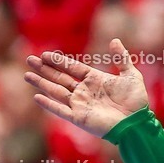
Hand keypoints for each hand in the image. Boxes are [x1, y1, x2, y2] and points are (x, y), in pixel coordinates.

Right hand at [24, 38, 148, 137]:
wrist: (136, 122)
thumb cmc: (135, 100)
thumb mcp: (130, 75)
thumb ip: (121, 58)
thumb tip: (115, 40)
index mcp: (94, 79)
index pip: (71, 68)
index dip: (58, 61)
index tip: (44, 54)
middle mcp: (84, 91)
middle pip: (59, 78)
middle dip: (44, 69)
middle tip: (29, 60)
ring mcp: (80, 104)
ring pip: (56, 91)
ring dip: (41, 83)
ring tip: (27, 75)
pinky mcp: (79, 118)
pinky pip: (60, 110)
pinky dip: (49, 104)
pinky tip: (37, 97)